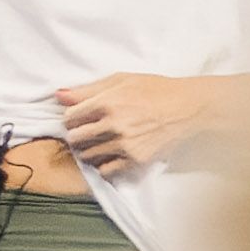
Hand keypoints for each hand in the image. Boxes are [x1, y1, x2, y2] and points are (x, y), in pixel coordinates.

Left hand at [51, 73, 214, 177]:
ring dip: (88, 150)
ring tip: (99, 144)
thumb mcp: (121, 80)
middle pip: (75, 137)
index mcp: (106, 103)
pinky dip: (103, 166)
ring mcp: (125, 144)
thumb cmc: (157, 90)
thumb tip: (59, 95)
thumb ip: (88, 89)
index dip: (72, 117)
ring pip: (87, 155)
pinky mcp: (137, 159)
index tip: (80, 118)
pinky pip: (106, 170)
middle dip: (77, 134)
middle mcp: (113, 125)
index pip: (70, 117)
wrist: (190, 107)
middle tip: (87, 132)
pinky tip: (109, 157)